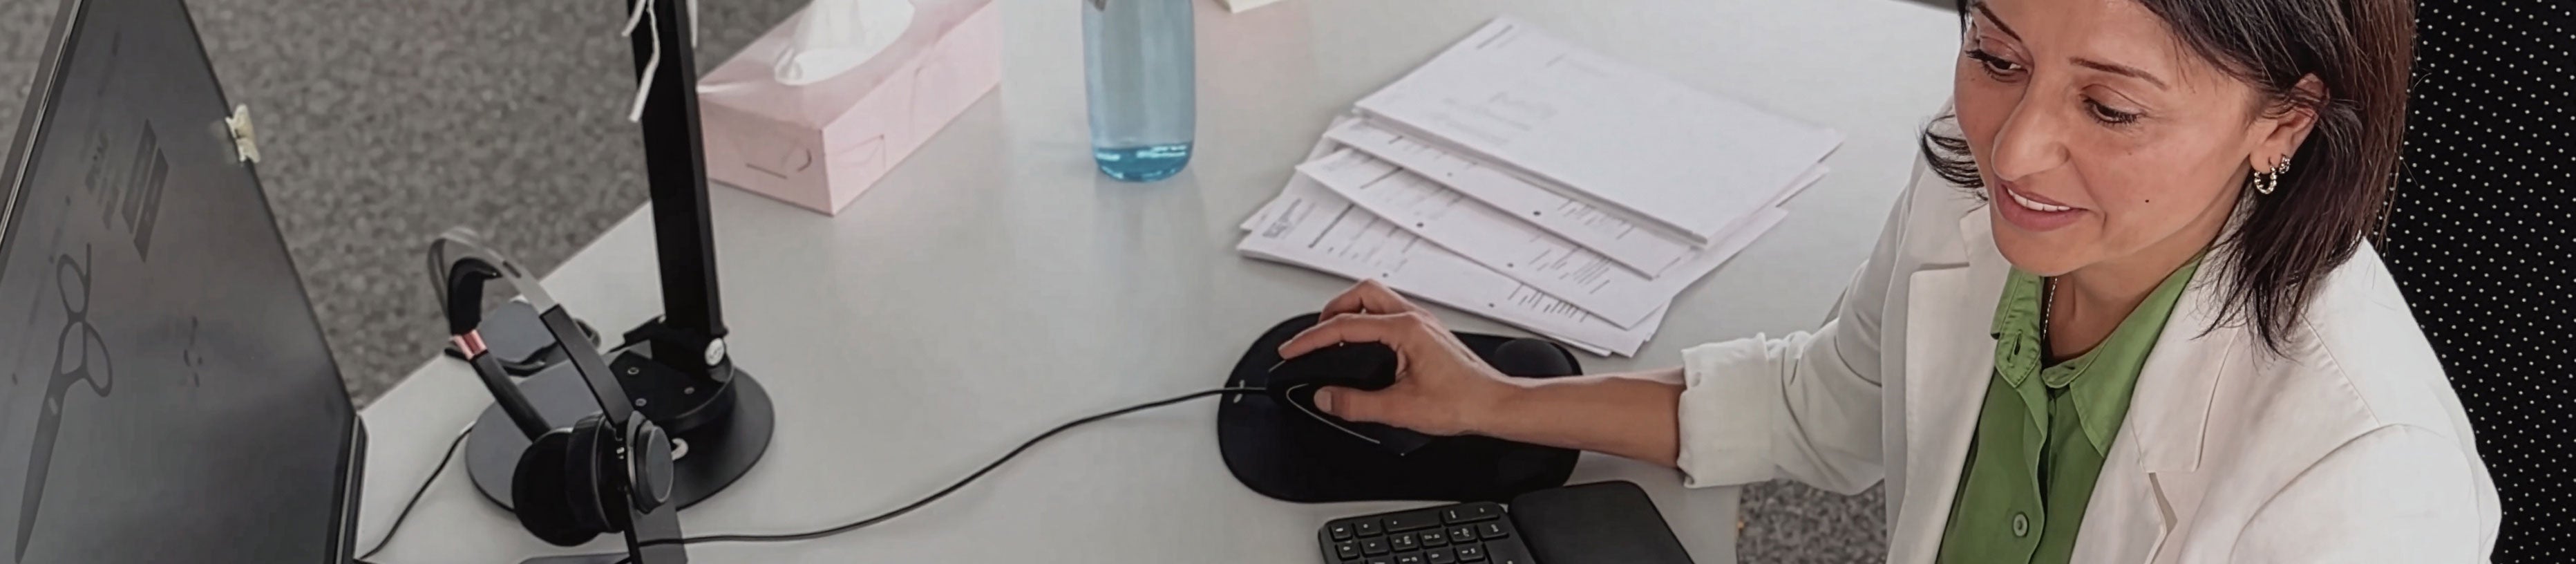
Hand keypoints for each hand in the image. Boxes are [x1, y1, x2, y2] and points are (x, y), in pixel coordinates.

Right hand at [1279, 281, 1518, 436]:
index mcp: (1405, 329)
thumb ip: (1355, 404)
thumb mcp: (1400, 409)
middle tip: (1312, 336)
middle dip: (1330, 311)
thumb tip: (1325, 398)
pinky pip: (1389, 313)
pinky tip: (1364, 343)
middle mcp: (1414, 318)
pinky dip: (1368, 321)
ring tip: (1332, 335)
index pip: (1345, 325)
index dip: (1311, 339)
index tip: (1292, 350)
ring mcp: (1422, 323)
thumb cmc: (1464, 402)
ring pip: (1376, 298)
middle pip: (1361, 294)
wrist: (1496, 405)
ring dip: (1350, 312)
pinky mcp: (1427, 332)